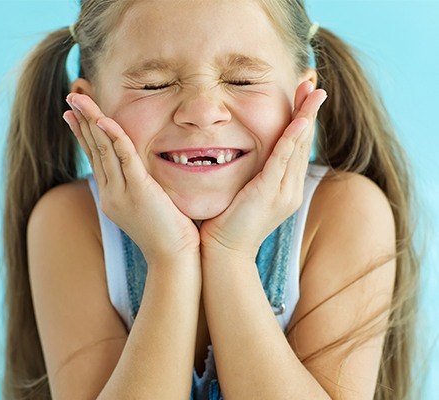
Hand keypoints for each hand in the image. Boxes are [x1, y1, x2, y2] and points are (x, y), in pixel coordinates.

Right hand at [63, 93, 200, 264]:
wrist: (174, 259)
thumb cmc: (169, 234)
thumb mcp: (150, 208)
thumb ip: (142, 189)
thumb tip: (144, 176)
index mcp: (113, 196)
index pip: (96, 158)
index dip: (85, 134)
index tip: (74, 114)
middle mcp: (112, 193)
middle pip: (94, 149)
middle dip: (82, 121)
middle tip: (71, 96)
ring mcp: (121, 193)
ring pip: (103, 150)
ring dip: (90, 121)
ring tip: (77, 99)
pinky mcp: (139, 192)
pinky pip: (123, 159)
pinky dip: (113, 137)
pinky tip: (102, 120)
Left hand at [199, 81, 327, 259]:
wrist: (224, 254)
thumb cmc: (225, 225)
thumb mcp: (240, 195)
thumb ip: (246, 176)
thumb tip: (237, 157)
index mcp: (282, 189)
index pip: (293, 148)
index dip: (299, 121)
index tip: (301, 97)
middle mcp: (289, 189)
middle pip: (301, 143)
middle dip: (308, 111)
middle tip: (313, 84)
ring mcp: (282, 192)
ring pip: (297, 147)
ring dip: (306, 116)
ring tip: (313, 90)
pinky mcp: (268, 193)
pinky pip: (282, 161)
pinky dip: (292, 138)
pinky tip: (299, 119)